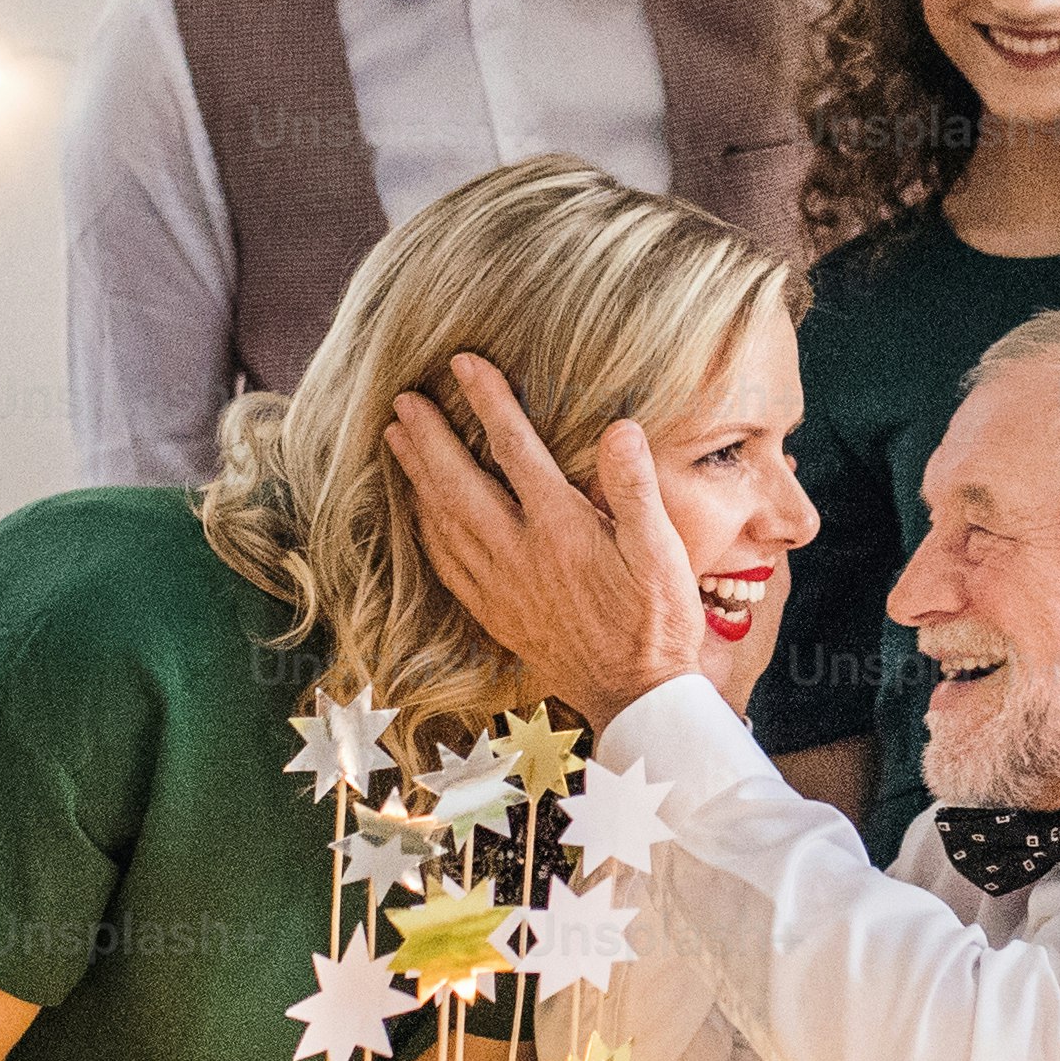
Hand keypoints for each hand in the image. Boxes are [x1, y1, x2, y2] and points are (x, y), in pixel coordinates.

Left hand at [383, 358, 703, 729]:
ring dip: (417, 477)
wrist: (636, 697)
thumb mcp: (663, 553)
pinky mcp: (496, 614)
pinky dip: (426, 530)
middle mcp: (520, 554)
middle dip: (428, 438)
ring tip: (396, 442)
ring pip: (444, 522)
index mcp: (561, 529)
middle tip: (402, 400)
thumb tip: (619, 429)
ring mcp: (502, 586)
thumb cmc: (657, 622)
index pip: (516, 450)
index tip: (464, 363)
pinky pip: (447, 564)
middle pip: (459, 484)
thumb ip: (637, 489)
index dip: (488, 402)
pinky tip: (418, 514)